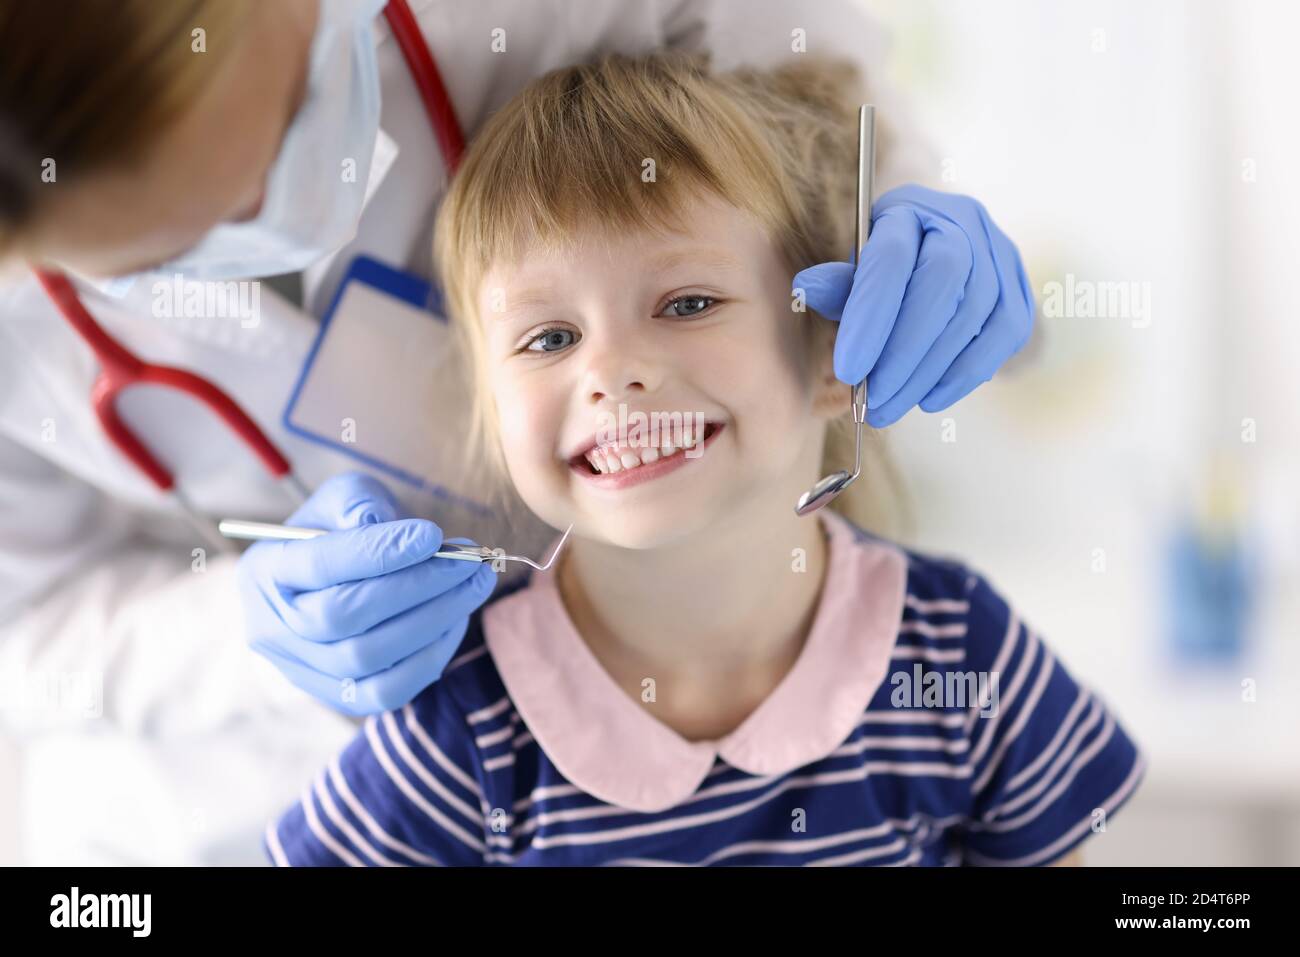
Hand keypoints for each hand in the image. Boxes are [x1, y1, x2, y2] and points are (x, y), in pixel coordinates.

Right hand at [236, 472, 495, 714]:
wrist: (338, 576)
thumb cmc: (343, 529)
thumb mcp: (343, 497)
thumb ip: (357, 501)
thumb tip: (386, 527)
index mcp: (264, 569)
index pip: (320, 564)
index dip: (379, 552)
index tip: (434, 535)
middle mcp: (272, 627)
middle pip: (343, 616)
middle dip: (416, 587)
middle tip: (468, 562)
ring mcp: (301, 670)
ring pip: (368, 658)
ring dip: (434, 620)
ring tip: (474, 584)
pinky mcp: (338, 697)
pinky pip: (387, 691)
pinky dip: (431, 656)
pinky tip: (456, 619)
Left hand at [794, 185, 1034, 426]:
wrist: (937, 254)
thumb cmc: (884, 269)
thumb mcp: (854, 271)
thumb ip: (837, 285)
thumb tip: (807, 288)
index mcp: (909, 210)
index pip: (892, 257)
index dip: (871, 316)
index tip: (848, 370)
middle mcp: (962, 223)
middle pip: (941, 284)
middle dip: (903, 352)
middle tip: (873, 400)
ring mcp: (999, 255)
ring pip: (971, 315)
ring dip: (928, 371)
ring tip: (890, 407)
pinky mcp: (1019, 291)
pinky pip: (1001, 338)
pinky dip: (963, 375)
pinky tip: (929, 399)